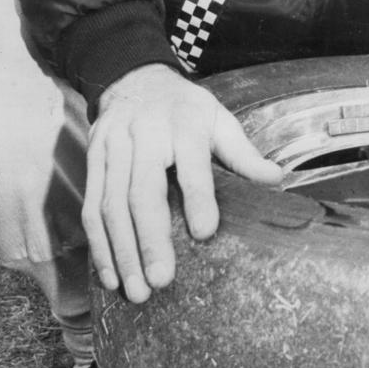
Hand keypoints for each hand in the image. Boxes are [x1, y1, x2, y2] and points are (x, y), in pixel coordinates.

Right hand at [82, 63, 281, 303]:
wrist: (135, 78)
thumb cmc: (185, 108)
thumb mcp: (219, 119)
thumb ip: (243, 153)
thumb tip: (277, 179)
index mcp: (184, 123)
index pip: (191, 163)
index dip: (198, 198)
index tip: (204, 233)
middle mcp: (145, 133)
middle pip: (143, 191)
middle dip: (150, 239)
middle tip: (160, 280)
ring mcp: (113, 146)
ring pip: (111, 204)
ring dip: (121, 251)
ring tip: (136, 289)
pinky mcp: (92, 158)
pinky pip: (91, 205)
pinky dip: (98, 244)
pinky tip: (110, 274)